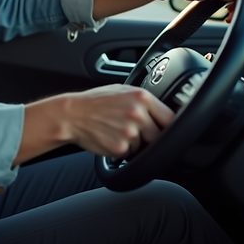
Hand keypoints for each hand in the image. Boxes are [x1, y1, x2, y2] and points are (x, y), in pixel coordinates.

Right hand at [58, 84, 173, 157]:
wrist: (72, 115)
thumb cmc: (95, 102)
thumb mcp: (121, 90)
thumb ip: (142, 100)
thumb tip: (162, 110)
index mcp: (141, 97)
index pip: (170, 117)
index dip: (168, 125)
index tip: (166, 129)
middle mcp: (138, 114)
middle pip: (160, 135)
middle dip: (150, 136)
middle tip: (134, 130)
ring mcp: (130, 132)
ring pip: (144, 146)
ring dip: (134, 143)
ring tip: (116, 131)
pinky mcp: (120, 147)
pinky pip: (130, 154)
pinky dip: (122, 149)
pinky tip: (110, 138)